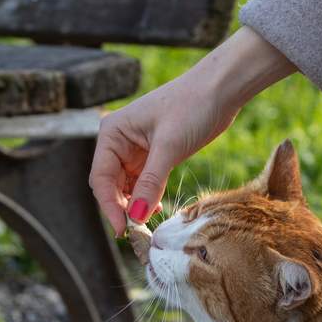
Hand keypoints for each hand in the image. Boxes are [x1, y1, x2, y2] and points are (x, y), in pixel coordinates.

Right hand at [90, 27, 295, 233]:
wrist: (221, 89)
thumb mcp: (169, 147)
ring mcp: (136, 149)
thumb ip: (150, 183)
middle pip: (110, 185)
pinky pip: (143, 183)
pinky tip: (155, 210)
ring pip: (126, 187)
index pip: (100, 178)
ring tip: (146, 223)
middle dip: (121, 207)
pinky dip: (147, 197)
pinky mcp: (154, 155)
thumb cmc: (193, 106)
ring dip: (134, 205)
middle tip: (136, 231)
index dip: (109, 206)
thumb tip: (136, 216)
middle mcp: (119, 141)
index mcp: (112, 133)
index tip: (123, 229)